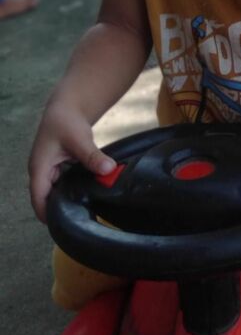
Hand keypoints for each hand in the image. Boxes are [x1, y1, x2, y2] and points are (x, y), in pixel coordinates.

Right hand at [28, 101, 115, 222]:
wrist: (67, 107)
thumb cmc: (67, 121)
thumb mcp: (80, 139)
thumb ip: (92, 156)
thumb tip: (108, 169)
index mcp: (39, 168)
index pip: (38, 199)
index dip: (49, 214)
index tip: (66, 226)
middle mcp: (40, 173)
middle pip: (46, 200)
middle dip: (61, 210)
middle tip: (82, 221)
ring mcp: (48, 172)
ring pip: (56, 193)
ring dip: (68, 201)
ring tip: (87, 212)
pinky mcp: (58, 170)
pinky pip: (64, 186)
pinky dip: (74, 191)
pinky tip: (89, 197)